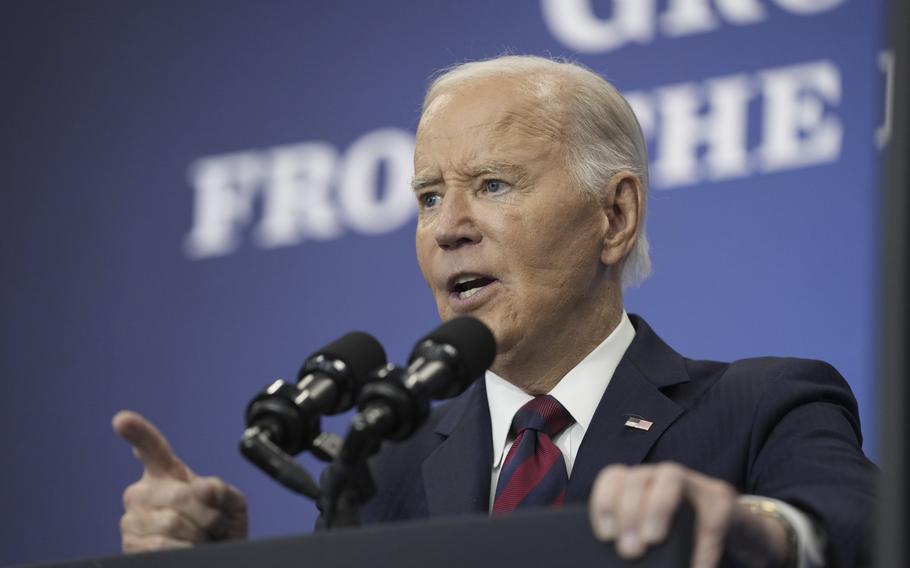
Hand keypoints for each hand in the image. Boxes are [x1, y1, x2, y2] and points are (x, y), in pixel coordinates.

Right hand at [113, 410, 247, 552]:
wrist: (217, 558)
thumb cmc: (220, 531)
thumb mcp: (231, 505)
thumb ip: (221, 490)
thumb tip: (202, 487)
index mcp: (166, 473)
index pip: (151, 448)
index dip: (137, 432)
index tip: (122, 419)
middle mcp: (142, 493)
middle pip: (179, 495)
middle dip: (206, 514)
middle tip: (213, 525)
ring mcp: (132, 520)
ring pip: (171, 523)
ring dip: (197, 535)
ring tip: (200, 539)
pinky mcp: (129, 547)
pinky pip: (162, 546)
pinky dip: (185, 550)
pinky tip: (188, 551)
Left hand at [588, 462, 791, 566]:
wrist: (741, 538)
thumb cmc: (689, 541)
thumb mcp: (657, 538)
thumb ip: (638, 540)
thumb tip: (624, 554)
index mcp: (642, 486)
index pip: (614, 477)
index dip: (604, 502)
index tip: (605, 535)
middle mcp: (665, 478)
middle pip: (638, 477)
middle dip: (628, 512)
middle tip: (629, 550)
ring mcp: (697, 486)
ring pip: (671, 476)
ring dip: (657, 507)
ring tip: (651, 540)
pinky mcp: (724, 503)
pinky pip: (712, 516)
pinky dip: (702, 546)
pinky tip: (697, 567)